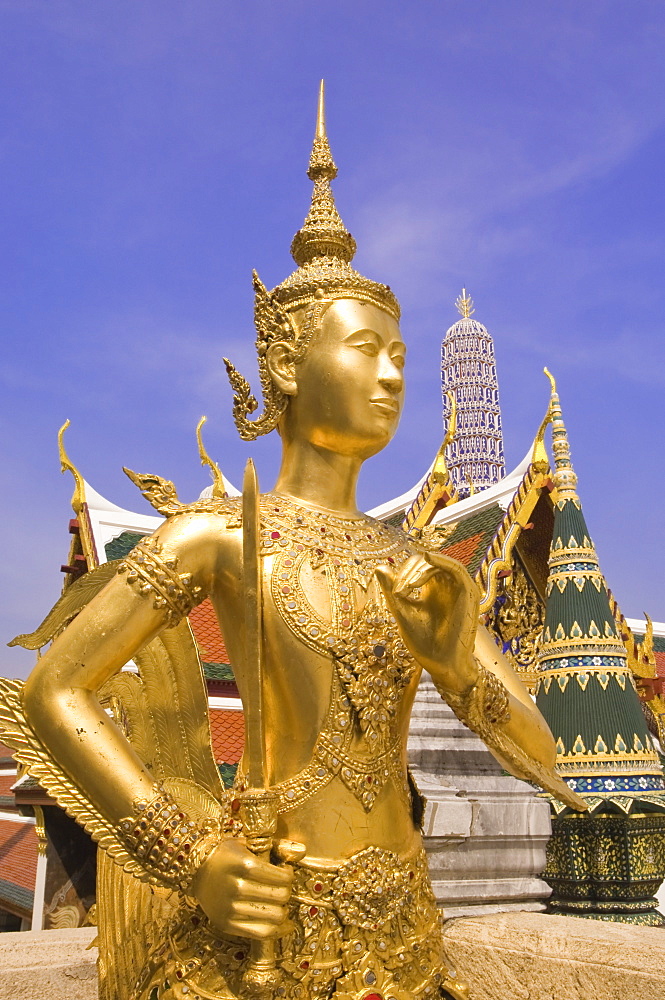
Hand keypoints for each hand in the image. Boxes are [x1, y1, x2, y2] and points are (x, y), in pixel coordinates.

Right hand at [190, 837, 294, 939]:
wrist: (196, 869)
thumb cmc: (226, 854)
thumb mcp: (248, 843)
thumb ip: (277, 846)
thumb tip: (302, 851)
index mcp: (244, 865)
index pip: (282, 878)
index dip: (289, 876)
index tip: (285, 872)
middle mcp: (237, 887)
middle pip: (280, 897)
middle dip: (286, 892)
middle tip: (281, 887)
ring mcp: (230, 908)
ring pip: (274, 917)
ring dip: (282, 910)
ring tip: (277, 902)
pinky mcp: (226, 924)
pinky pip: (261, 933)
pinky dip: (276, 930)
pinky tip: (280, 922)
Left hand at [375, 551, 479, 694]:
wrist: (442, 665)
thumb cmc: (424, 643)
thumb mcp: (403, 612)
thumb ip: (392, 590)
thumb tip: (379, 567)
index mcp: (432, 590)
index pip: (417, 567)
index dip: (403, 574)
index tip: (395, 593)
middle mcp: (446, 586)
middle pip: (427, 563)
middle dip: (409, 572)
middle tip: (399, 592)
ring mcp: (458, 589)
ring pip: (440, 563)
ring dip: (421, 569)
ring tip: (408, 587)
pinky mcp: (467, 593)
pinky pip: (456, 568)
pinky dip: (441, 560)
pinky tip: (427, 558)